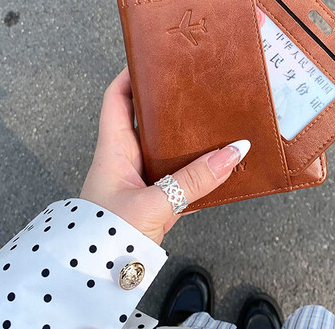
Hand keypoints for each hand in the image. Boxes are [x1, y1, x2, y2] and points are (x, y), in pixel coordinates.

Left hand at [80, 67, 249, 244]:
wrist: (99, 275)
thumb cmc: (110, 234)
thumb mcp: (155, 202)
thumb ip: (196, 179)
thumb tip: (235, 152)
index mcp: (114, 148)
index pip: (116, 98)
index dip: (130, 75)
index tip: (154, 60)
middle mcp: (126, 157)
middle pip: (144, 117)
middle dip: (166, 102)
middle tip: (193, 87)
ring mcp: (140, 177)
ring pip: (164, 146)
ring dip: (184, 136)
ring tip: (210, 119)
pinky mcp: (153, 197)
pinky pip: (175, 173)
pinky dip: (193, 167)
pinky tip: (214, 163)